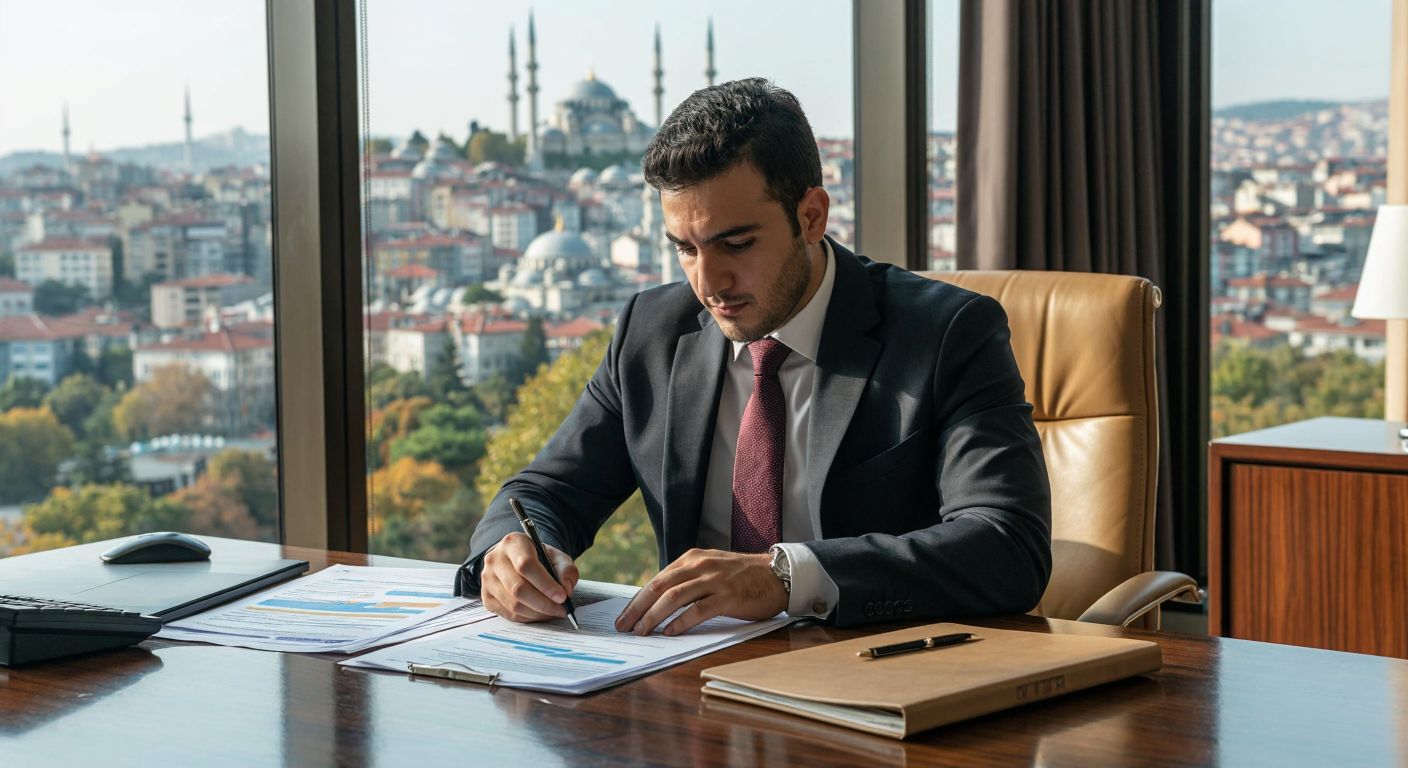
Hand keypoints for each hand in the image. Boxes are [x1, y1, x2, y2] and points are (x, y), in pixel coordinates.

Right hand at [480, 532, 579, 622]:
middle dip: (543, 603)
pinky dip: (527, 618)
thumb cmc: (538, 558)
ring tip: (553, 612)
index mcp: (513, 543)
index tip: (562, 596)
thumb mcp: (556, 556)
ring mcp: (487, 579)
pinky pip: (508, 614)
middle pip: (517, 588)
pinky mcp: (486, 597)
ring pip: (513, 604)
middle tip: (561, 610)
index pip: (526, 565)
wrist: (515, 560)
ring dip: (537, 613)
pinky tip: (539, 613)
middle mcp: (495, 560)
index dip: (545, 584)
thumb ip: (566, 570)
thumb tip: (565, 589)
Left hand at [614, 548, 786, 636]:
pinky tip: (670, 632)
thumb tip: (658, 603)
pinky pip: (699, 610)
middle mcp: (700, 565)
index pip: (657, 580)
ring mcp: (714, 580)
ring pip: (675, 597)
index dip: (637, 600)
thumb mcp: (710, 569)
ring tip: (643, 631)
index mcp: (692, 559)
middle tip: (624, 627)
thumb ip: (687, 580)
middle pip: (660, 587)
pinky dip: (681, 622)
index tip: (624, 617)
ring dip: (654, 616)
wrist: (777, 574)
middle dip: (638, 609)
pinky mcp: (728, 596)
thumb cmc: (742, 577)